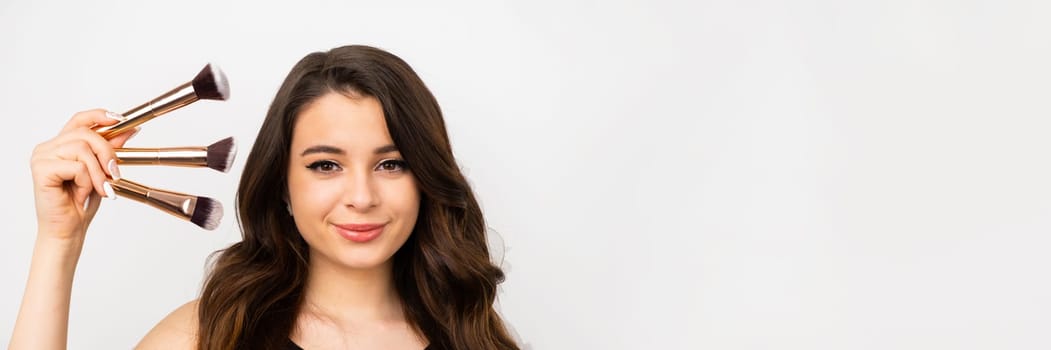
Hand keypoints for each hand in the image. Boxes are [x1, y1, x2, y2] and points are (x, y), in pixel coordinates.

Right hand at [30, 109, 137, 240]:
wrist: (68, 229)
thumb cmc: (80, 203)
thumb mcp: (102, 171)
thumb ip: (110, 149)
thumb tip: (129, 129)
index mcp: (60, 145)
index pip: (80, 120)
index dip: (100, 115)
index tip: (121, 120)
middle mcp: (48, 147)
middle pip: (86, 134)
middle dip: (107, 153)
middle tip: (115, 174)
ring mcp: (42, 157)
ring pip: (82, 149)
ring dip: (97, 173)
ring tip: (98, 189)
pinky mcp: (41, 169)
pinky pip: (77, 167)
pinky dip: (87, 182)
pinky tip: (81, 194)